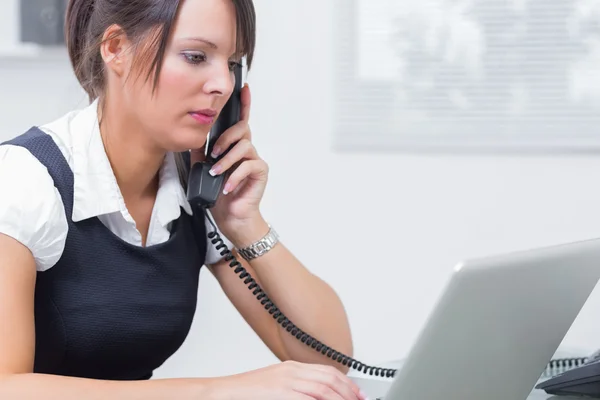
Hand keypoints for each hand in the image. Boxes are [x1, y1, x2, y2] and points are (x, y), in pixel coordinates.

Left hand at [190, 84, 268, 244]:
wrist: (231, 217)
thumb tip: (191, 137)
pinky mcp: (260, 172)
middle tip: (213, 153)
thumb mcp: (203, 169)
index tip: (243, 88)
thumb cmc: (219, 194)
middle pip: (242, 129)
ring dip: (227, 160)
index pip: (240, 121)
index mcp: (234, 146)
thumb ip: (200, 152)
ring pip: (244, 146)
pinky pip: (249, 165)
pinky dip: (235, 175)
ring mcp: (255, 160)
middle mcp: (246, 150)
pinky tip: (227, 186)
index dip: (243, 104)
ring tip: (216, 172)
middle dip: (226, 138)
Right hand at [207, 361, 368, 399]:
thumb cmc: (247, 393)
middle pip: (330, 378)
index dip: (346, 383)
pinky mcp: (281, 392)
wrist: (223, 392)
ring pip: (324, 388)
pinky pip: (309, 398)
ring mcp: (287, 381)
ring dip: (341, 398)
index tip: (357, 394)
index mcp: (292, 367)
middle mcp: (292, 371)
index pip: (327, 371)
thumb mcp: (275, 386)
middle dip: (349, 391)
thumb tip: (317, 396)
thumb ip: (296, 389)